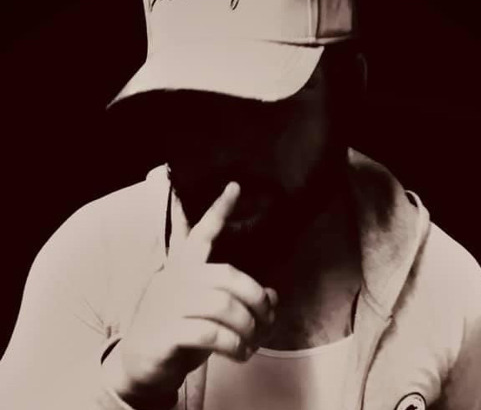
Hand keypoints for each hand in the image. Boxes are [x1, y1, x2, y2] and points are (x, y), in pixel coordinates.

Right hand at [103, 182, 277, 407]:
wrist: (136, 366)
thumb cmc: (176, 331)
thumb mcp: (204, 311)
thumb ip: (233, 298)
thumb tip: (272, 297)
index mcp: (182, 269)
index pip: (201, 234)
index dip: (219, 211)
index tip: (235, 187)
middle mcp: (174, 280)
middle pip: (226, 275)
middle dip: (255, 297)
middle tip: (267, 318)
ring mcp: (168, 306)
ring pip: (222, 306)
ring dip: (247, 327)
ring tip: (252, 342)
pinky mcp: (166, 334)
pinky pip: (211, 333)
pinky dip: (234, 345)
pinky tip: (239, 353)